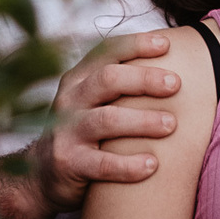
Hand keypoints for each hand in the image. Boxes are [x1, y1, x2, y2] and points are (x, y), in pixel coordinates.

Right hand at [33, 32, 179, 211]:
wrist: (44, 174)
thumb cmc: (85, 132)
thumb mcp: (94, 102)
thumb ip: (121, 84)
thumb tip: (173, 65)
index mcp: (79, 78)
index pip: (106, 51)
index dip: (136, 44)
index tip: (167, 45)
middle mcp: (70, 99)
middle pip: (107, 79)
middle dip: (144, 79)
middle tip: (176, 84)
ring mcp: (66, 131)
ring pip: (107, 119)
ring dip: (142, 120)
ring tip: (171, 124)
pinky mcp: (69, 163)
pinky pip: (102, 164)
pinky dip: (129, 165)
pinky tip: (152, 164)